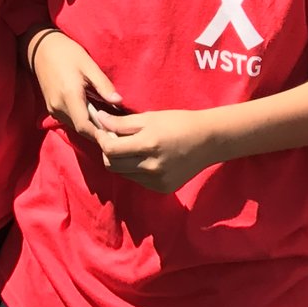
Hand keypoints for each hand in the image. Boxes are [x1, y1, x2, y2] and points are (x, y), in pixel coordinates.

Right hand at [30, 31, 121, 135]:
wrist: (42, 48)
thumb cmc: (67, 53)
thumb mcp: (89, 65)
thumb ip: (103, 85)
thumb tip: (119, 101)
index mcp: (69, 96)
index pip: (85, 126)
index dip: (100, 135)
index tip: (115, 137)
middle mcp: (58, 106)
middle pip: (80, 129)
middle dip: (98, 133)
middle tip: (115, 131)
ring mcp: (53, 108)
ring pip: (74, 127)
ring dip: (89, 128)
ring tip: (107, 123)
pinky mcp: (51, 107)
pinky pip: (68, 120)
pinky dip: (81, 121)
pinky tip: (92, 114)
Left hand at [88, 106, 219, 191]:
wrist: (208, 141)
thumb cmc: (179, 123)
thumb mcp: (150, 118)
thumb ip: (121, 123)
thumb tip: (98, 120)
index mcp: (148, 145)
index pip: (110, 149)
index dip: (101, 139)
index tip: (102, 130)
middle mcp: (151, 167)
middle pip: (112, 165)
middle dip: (108, 152)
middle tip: (114, 138)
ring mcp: (157, 181)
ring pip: (124, 174)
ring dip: (121, 161)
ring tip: (131, 147)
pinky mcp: (162, 189)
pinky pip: (138, 180)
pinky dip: (135, 169)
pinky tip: (145, 158)